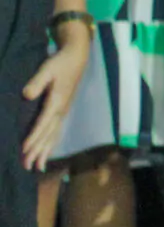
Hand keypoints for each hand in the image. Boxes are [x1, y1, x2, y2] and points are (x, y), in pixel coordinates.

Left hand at [20, 40, 84, 169]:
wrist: (76, 58)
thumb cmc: (59, 63)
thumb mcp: (46, 69)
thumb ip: (37, 82)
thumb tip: (27, 95)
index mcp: (56, 102)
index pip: (42, 124)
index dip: (33, 138)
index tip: (24, 151)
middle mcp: (61, 111)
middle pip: (48, 135)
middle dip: (38, 151)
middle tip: (28, 167)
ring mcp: (63, 112)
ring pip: (53, 136)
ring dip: (45, 152)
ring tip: (38, 167)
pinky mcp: (62, 111)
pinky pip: (56, 132)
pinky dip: (51, 144)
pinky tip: (47, 152)